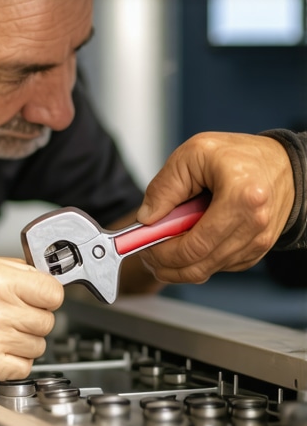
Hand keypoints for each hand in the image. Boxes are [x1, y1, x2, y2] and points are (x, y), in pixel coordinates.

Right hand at [0, 254, 63, 382]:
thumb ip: (17, 268)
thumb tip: (47, 276)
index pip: (53, 293)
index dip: (48, 297)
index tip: (40, 299)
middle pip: (47, 321)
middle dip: (34, 319)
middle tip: (11, 316)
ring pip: (38, 346)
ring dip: (24, 341)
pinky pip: (24, 367)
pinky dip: (14, 361)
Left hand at [135, 132, 294, 283]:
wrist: (281, 164)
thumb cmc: (238, 156)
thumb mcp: (193, 154)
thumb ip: (165, 187)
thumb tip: (146, 219)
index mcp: (241, 199)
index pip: (193, 246)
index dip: (162, 253)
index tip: (144, 246)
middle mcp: (254, 226)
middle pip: (198, 266)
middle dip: (165, 265)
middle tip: (147, 254)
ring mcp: (258, 243)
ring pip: (206, 271)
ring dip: (177, 267)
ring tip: (162, 247)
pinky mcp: (255, 253)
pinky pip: (217, 267)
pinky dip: (196, 261)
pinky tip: (186, 245)